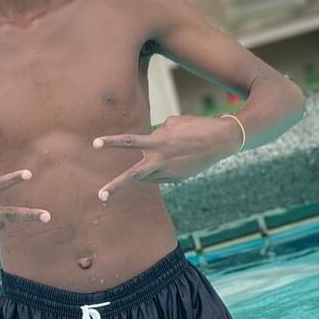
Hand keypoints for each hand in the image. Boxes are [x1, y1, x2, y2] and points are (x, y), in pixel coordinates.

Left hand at [93, 114, 242, 201]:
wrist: (223, 140)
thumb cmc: (197, 126)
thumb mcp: (173, 123)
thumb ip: (156, 133)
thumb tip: (150, 143)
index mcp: (159, 142)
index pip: (129, 142)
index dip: (111, 142)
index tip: (95, 143)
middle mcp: (162, 160)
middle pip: (134, 175)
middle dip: (116, 186)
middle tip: (100, 195)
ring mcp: (170, 173)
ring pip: (148, 174)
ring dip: (147, 167)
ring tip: (168, 153)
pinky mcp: (177, 179)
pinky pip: (161, 174)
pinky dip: (162, 166)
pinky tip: (178, 157)